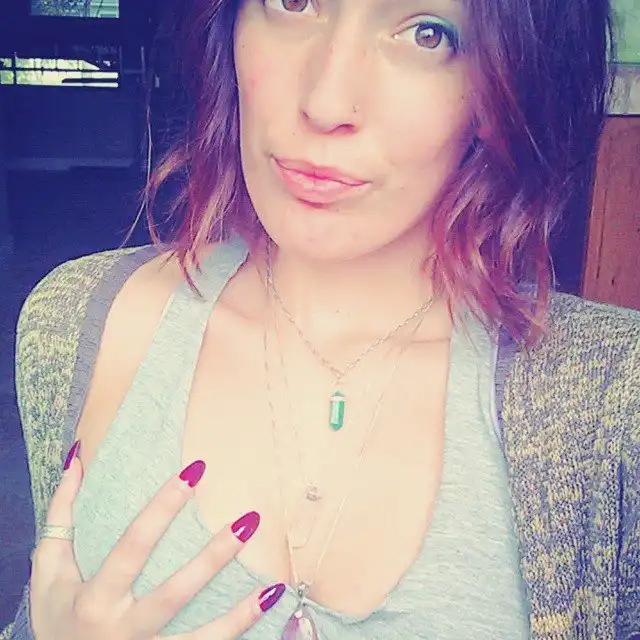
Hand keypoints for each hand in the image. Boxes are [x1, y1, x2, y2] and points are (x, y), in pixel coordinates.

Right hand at [30, 442, 284, 639]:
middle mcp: (122, 629)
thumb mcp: (49, 569)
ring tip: (271, 584)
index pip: (134, 545)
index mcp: (95, 598)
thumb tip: (77, 458)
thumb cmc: (56, 616)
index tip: (196, 471)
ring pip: (198, 636)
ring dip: (238, 614)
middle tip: (249, 519)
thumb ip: (61, 514)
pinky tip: (266, 611)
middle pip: (174, 593)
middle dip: (213, 557)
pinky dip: (236, 632)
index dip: (163, 507)